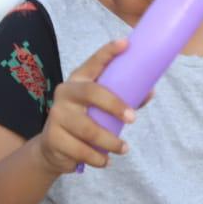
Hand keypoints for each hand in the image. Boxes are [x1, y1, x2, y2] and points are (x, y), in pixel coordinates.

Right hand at [32, 39, 139, 174]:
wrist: (52, 147)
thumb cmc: (84, 120)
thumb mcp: (101, 108)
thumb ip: (123, 99)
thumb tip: (150, 92)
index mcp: (79, 79)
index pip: (94, 61)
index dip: (109, 52)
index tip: (126, 44)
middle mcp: (65, 92)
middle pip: (92, 93)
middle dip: (115, 105)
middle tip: (132, 119)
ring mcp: (56, 115)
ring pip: (89, 129)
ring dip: (111, 142)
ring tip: (123, 148)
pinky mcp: (53, 138)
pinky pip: (81, 151)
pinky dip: (98, 158)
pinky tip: (104, 160)